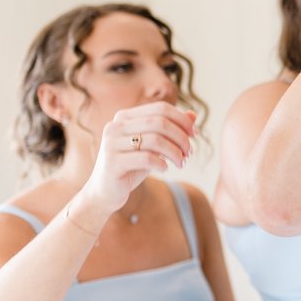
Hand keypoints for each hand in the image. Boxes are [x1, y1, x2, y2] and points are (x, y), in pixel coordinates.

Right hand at [82, 103, 196, 213]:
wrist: (105, 192)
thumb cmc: (132, 165)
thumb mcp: (153, 146)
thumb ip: (170, 129)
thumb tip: (193, 115)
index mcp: (124, 117)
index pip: (160, 108)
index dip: (182, 119)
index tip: (195, 133)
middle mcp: (115, 126)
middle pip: (159, 122)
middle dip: (181, 137)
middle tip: (189, 152)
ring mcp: (111, 144)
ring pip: (154, 139)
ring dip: (175, 152)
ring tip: (181, 163)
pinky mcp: (113, 163)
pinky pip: (146, 158)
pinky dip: (161, 163)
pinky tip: (165, 168)